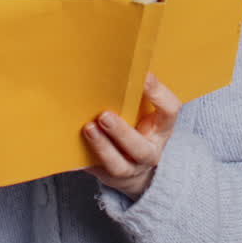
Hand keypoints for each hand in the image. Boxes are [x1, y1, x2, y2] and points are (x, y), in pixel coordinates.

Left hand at [82, 73, 181, 200]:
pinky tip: (72, 145)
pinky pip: (96, 171)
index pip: (169, 112)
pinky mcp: (108, 177)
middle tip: (104, 115)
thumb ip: (135, 96)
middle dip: (122, 132)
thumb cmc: (137, 129)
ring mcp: (129, 169)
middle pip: (140, 148)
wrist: (136, 170)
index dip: (158, 95)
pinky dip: (84, 159)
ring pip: (118, 164)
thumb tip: (112, 64)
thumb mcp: (145, 113)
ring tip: (88, 128)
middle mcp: (149, 152)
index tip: (144, 76)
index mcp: (161, 129)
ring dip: (101, 147)